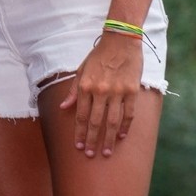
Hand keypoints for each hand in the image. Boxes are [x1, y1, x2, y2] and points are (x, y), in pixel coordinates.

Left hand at [58, 32, 144, 155]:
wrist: (121, 40)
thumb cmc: (99, 55)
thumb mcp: (81, 70)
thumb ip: (73, 91)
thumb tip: (63, 107)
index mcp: (85, 87)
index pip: (80, 116)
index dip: (79, 133)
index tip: (77, 146)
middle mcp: (100, 91)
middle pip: (95, 122)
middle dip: (91, 140)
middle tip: (90, 154)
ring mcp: (117, 92)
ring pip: (112, 121)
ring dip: (108, 139)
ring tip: (106, 152)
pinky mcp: (132, 91)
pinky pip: (129, 113)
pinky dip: (125, 126)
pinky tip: (121, 136)